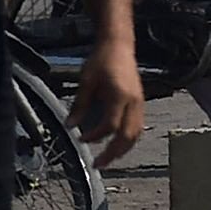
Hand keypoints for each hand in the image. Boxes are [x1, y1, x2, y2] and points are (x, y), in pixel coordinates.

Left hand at [73, 40, 145, 163]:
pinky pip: (138, 126)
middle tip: (98, 164)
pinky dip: (129, 139)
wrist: (119, 44)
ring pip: (136, 134)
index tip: (81, 139)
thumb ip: (79, 105)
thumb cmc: (102, 60)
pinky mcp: (140, 102)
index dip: (95, 136)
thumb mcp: (86, 81)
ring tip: (109, 158)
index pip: (110, 126)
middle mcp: (134, 102)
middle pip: (128, 136)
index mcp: (120, 96)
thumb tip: (70, 125)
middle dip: (113, 153)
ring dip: (123, 149)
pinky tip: (118, 143)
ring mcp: (140, 103)